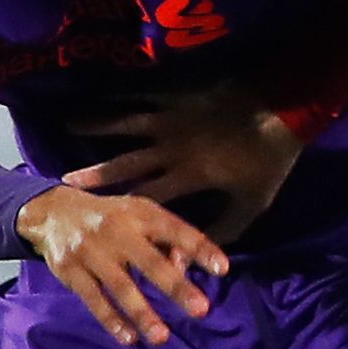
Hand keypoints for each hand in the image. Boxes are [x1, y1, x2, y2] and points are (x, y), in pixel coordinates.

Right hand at [17, 185, 229, 346]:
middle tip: (201, 310)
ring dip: (142, 314)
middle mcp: (116, 230)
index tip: (223, 269)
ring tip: (162, 338)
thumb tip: (187, 268)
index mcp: (139, 213)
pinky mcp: (71, 272)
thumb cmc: (110, 217)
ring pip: (121, 287)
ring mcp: (92, 252)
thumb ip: (167, 239)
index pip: (175, 230)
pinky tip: (129, 338)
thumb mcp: (139, 215)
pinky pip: (93, 300)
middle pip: (150, 262)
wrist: (52, 212)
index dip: (200, 248)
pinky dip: (111, 320)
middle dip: (176, 287)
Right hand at [61, 83, 304, 242]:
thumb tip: (195, 255)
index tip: (100, 222)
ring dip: (98, 126)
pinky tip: (103, 92)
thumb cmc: (269, 161)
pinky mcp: (179, 95)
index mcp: (188, 176)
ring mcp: (172, 118)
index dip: (121, 209)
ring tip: (70, 124)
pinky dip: (122, 94)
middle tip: (65, 180)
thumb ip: (222, 231)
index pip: (147, 198)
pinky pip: (144, 93)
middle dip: (96, 173)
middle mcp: (171, 148)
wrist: (282, 108)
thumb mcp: (251, 204)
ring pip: (127, 124)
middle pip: (126, 162)